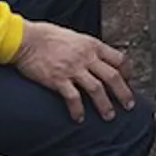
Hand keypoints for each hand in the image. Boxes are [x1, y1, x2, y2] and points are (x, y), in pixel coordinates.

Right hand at [13, 20, 133, 122]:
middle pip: (112, 77)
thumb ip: (88, 49)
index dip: (127, 72)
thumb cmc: (48, 37)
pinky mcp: (58, 79)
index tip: (127, 82)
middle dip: (123, 93)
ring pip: (97, 89)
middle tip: (129, 105)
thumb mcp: (76, 37)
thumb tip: (97, 60)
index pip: (119, 59)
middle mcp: (86, 57)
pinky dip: (78, 110)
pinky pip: (73, 98)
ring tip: (109, 116)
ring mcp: (73, 69)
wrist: (26, 39)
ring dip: (105, 105)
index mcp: (92, 45)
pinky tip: (79, 118)